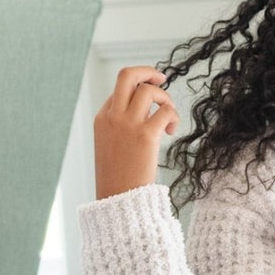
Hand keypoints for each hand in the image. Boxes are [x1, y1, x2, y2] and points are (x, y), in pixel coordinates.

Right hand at [93, 65, 179, 199]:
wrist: (118, 203)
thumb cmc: (118, 182)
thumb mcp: (111, 150)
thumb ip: (121, 131)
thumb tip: (145, 119)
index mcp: (101, 119)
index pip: (119, 91)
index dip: (136, 93)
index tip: (149, 106)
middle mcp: (112, 117)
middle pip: (127, 75)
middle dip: (147, 71)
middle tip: (161, 79)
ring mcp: (127, 124)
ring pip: (148, 89)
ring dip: (165, 98)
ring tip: (168, 118)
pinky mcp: (145, 135)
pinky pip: (164, 110)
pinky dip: (172, 115)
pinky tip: (170, 131)